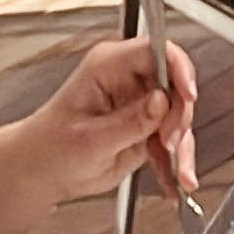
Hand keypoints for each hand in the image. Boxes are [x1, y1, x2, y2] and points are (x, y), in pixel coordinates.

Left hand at [35, 35, 198, 202]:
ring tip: (178, 173)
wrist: (46, 170)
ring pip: (176, 117)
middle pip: (173, 85)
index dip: (178, 69)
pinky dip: (175, 164)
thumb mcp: (92, 138)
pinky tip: (174, 182)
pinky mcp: (144, 128)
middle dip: (179, 118)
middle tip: (170, 144)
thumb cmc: (54, 147)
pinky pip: (171, 142)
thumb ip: (130, 121)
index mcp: (109, 66)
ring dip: (182, 148)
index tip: (188, 95)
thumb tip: (160, 102)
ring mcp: (138, 104)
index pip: (155, 51)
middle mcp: (127, 80)